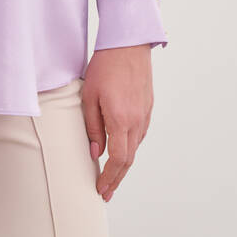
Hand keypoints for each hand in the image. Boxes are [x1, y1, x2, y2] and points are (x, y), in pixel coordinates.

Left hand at [81, 44, 153, 202]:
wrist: (128, 44)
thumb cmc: (105, 66)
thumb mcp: (89, 97)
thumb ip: (93, 127)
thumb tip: (96, 153)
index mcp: (121, 120)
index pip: (118, 160)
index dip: (110, 178)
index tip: (101, 189)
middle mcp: (137, 121)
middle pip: (129, 159)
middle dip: (117, 179)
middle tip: (106, 192)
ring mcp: (145, 114)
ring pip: (135, 147)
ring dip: (124, 164)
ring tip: (111, 175)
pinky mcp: (148, 106)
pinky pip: (140, 134)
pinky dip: (130, 147)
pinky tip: (122, 149)